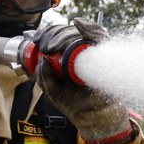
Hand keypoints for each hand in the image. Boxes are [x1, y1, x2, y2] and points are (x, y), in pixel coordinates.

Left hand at [34, 18, 132, 143]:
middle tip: (45, 46)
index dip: (47, 33)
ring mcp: (94, 51)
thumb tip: (41, 61)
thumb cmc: (76, 104)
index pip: (58, 35)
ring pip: (79, 32)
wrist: (95, 118)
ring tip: (52, 47)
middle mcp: (81, 51)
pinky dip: (90, 28)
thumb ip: (45, 79)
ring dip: (64, 34)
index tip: (37, 40)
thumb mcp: (54, 92)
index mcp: (68, 56)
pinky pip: (99, 36)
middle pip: (67, 31)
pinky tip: (79, 26)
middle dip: (54, 34)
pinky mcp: (106, 54)